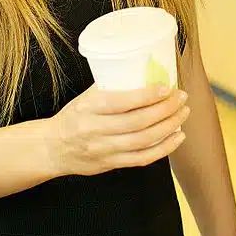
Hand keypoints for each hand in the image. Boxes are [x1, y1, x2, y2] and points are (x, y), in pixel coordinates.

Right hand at [51, 84, 189, 176]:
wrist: (52, 148)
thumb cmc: (74, 116)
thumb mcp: (85, 97)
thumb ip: (110, 87)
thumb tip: (144, 71)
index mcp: (89, 108)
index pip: (122, 102)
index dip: (147, 96)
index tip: (166, 87)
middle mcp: (96, 130)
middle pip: (138, 122)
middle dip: (165, 110)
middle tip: (181, 98)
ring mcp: (104, 150)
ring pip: (143, 141)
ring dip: (168, 127)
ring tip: (182, 114)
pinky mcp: (111, 164)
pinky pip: (142, 159)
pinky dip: (163, 148)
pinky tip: (177, 137)